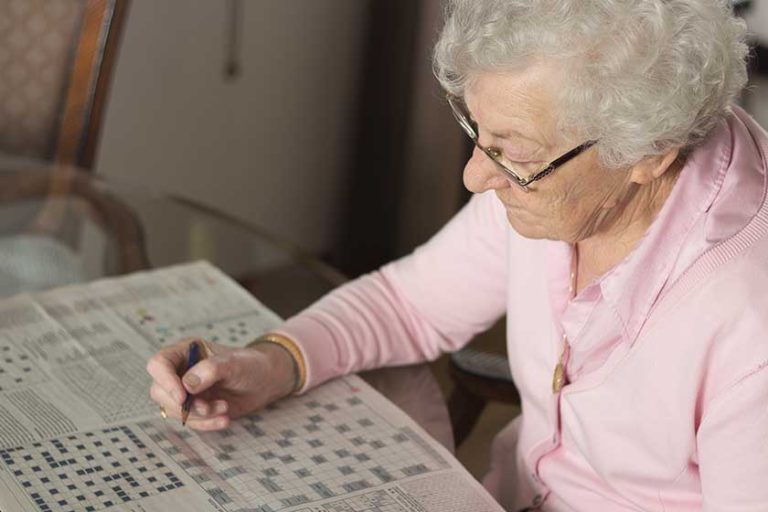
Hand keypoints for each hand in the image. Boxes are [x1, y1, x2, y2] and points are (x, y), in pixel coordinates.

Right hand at [146, 338, 296, 430]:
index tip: (182, 397)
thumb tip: (187, 385)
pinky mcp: (195, 407)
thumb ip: (211, 370)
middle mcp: (181, 370)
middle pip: (159, 391)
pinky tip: (224, 420)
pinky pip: (190, 421)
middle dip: (183, 405)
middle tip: (207, 407)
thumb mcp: (234, 364)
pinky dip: (206, 424)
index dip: (165, 381)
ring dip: (198, 415)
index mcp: (186, 351)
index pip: (159, 364)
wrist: (265, 381)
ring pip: (173, 410)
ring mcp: (186, 391)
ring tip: (223, 408)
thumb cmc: (250, 365)